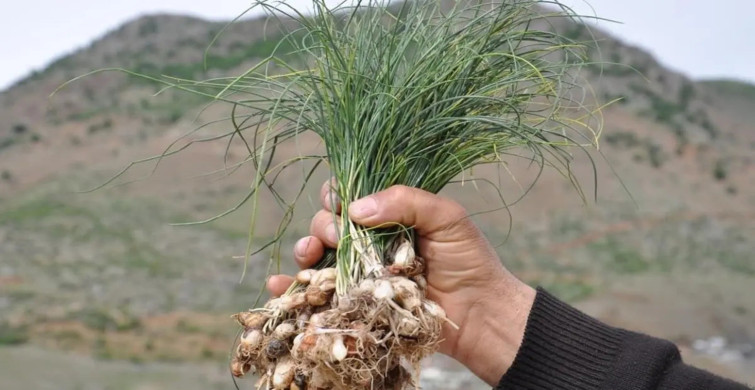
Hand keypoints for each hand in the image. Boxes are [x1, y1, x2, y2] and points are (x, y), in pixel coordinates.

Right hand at [267, 183, 535, 384]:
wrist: (480, 315)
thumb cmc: (469, 261)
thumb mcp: (446, 218)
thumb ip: (406, 201)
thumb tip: (355, 208)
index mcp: (390, 217)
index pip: (352, 198)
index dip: (338, 196)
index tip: (339, 204)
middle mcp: (371, 243)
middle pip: (329, 225)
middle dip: (323, 225)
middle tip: (334, 236)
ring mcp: (361, 274)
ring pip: (317, 256)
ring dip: (303, 250)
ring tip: (307, 254)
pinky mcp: (356, 303)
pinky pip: (318, 293)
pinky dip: (292, 289)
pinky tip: (278, 285)